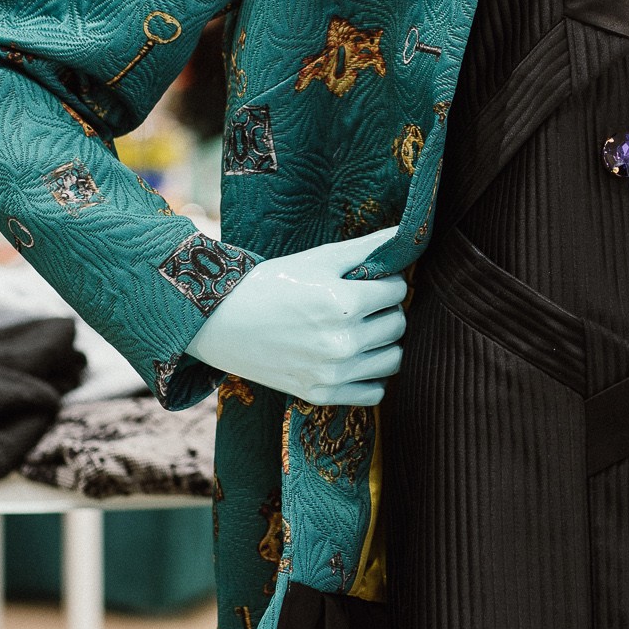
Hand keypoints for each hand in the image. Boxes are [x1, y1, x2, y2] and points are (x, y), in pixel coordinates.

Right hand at [184, 227, 406, 404]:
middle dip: (387, 310)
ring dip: (385, 343)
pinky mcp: (322, 395)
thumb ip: (366, 247)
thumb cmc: (272, 284)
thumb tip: (405, 233)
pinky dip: (371, 376)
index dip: (388, 282)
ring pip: (393, 359)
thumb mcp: (319, 259)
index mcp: (344, 303)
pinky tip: (355, 359)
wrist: (223, 322)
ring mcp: (333, 373)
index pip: (398, 291)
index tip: (372, 281)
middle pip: (398, 324)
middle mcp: (342, 341)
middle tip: (365, 304)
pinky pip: (374, 393)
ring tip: (363, 330)